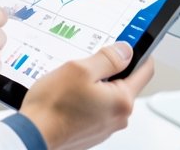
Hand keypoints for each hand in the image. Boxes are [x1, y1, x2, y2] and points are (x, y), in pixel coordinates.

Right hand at [19, 42, 155, 149]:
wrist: (33, 135)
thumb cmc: (53, 107)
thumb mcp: (80, 69)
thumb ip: (108, 58)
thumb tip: (126, 50)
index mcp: (122, 101)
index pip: (145, 70)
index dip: (139, 53)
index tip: (129, 45)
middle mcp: (118, 117)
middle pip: (124, 83)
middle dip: (108, 71)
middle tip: (87, 64)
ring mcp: (105, 127)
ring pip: (107, 96)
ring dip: (94, 85)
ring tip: (71, 82)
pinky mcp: (91, 132)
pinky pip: (95, 108)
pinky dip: (85, 99)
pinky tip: (67, 96)